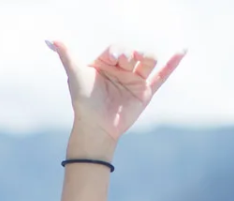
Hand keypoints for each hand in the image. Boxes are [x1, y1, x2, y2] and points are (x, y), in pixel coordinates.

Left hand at [47, 40, 184, 145]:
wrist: (95, 127)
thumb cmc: (83, 101)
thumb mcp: (75, 75)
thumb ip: (66, 55)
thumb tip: (51, 39)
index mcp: (106, 64)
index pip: (117, 48)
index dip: (117, 50)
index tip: (114, 58)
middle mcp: (121, 71)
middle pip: (134, 52)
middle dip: (130, 54)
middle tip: (124, 62)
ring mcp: (134, 81)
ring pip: (148, 60)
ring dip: (146, 57)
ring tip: (141, 62)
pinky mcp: (145, 93)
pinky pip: (162, 76)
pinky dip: (172, 64)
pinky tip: (182, 51)